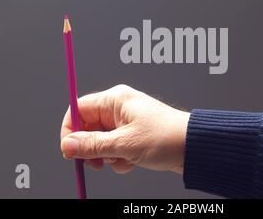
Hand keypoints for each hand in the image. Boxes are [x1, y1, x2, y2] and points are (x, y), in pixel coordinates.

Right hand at [60, 84, 189, 174]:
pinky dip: (119, 158)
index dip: (71, 130)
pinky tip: (131, 162)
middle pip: (88, 127)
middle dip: (91, 148)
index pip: (79, 109)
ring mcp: (127, 122)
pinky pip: (115, 147)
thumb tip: (67, 146)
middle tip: (96, 163)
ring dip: (106, 155)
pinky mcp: (134, 135)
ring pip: (101, 140)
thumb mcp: (124, 144)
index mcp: (115, 100)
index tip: (70, 150)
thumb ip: (92, 145)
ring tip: (121, 160)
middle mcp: (119, 108)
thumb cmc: (165, 137)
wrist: (194, 147)